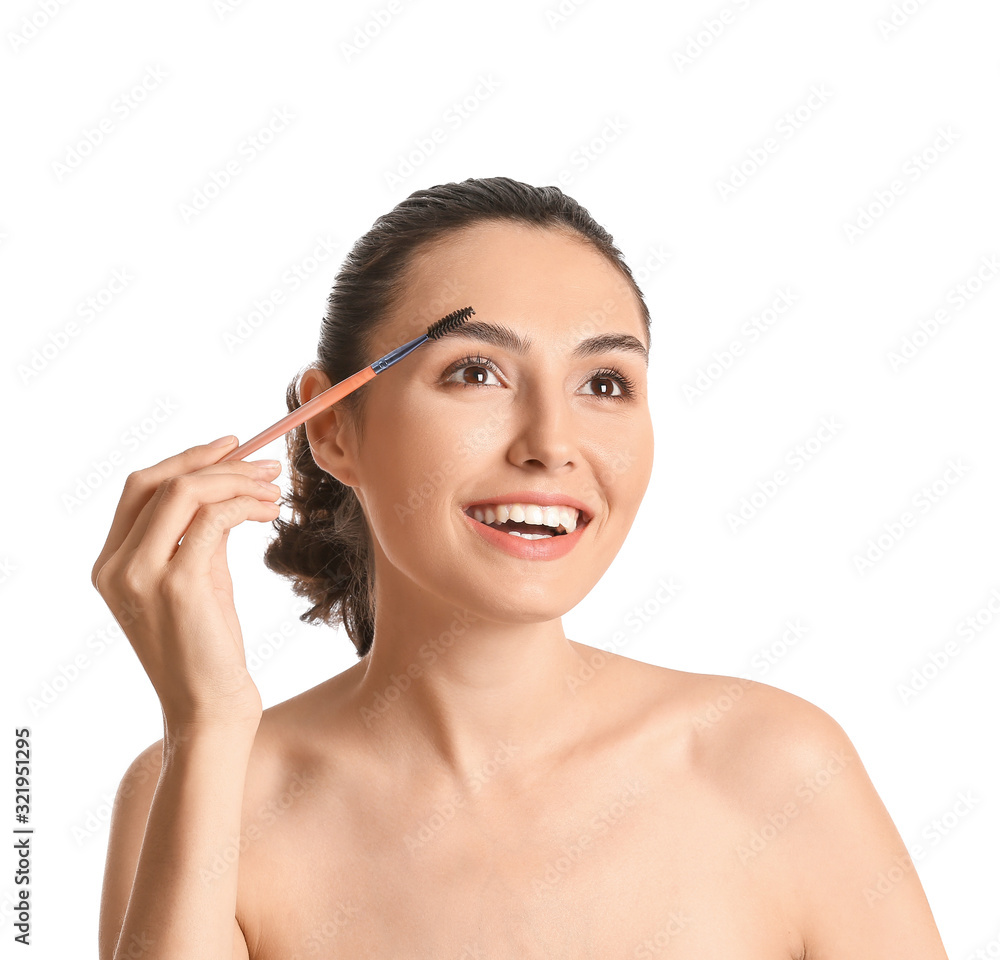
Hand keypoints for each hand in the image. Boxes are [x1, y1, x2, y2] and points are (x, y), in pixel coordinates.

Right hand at [91, 437, 281, 729]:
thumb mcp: (195, 580)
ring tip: (274, 488)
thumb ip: (197, 535)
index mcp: (110, 563)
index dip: (186, 459)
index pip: (139, 488)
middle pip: (157, 481)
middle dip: (214, 461)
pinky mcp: (179, 584)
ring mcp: (141, 575)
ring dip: (237, 481)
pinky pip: (214, 519)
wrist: (209, 706)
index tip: (231, 447)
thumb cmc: (207, 646)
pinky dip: (245, 504)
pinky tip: (270, 511)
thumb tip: (226, 487)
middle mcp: (116, 566)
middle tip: (262, 461)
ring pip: (185, 492)